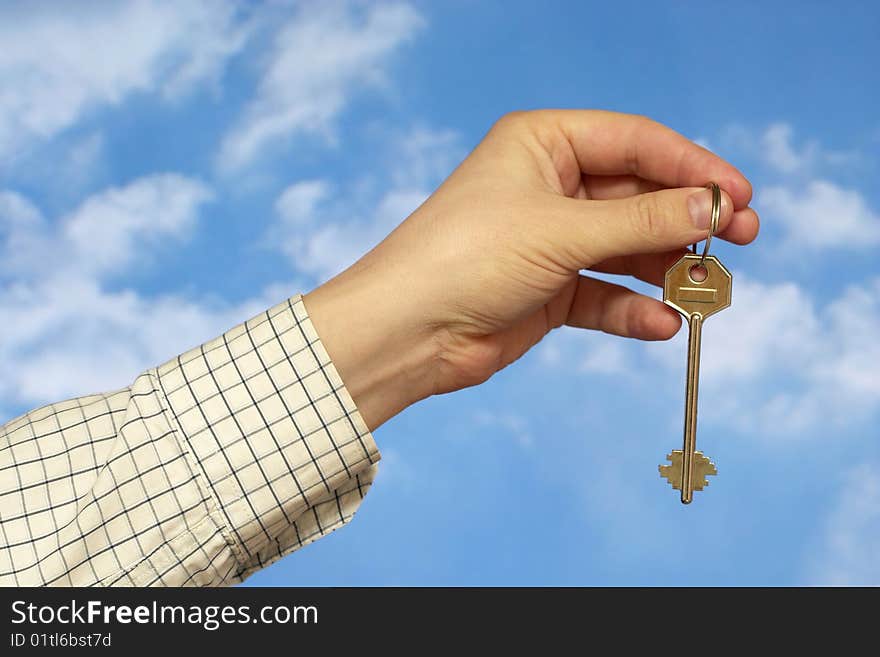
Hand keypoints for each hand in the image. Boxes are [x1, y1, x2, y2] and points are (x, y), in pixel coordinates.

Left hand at [304, 110, 758, 429]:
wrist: (407, 332)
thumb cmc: (465, 257)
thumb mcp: (562, 230)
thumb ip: (640, 221)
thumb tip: (712, 209)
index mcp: (543, 144)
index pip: (636, 142)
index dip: (692, 166)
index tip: (739, 196)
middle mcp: (550, 187)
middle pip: (638, 196)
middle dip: (688, 220)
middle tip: (742, 238)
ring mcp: (551, 241)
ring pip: (627, 247)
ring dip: (667, 267)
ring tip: (709, 286)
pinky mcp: (549, 291)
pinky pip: (605, 295)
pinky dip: (633, 309)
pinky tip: (662, 323)